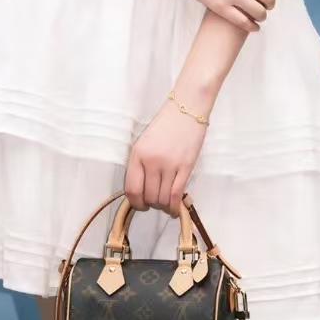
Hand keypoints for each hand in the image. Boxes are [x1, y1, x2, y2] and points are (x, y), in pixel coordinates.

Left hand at [125, 97, 207, 217]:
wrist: (187, 109)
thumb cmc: (165, 125)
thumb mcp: (144, 143)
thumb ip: (140, 165)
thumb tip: (141, 191)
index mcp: (138, 155)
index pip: (132, 189)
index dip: (136, 203)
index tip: (140, 205)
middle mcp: (151, 161)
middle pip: (148, 196)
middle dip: (151, 205)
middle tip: (156, 203)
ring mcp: (169, 164)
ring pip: (162, 198)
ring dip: (163, 206)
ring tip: (166, 204)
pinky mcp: (186, 166)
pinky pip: (176, 194)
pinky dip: (174, 207)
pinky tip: (174, 209)